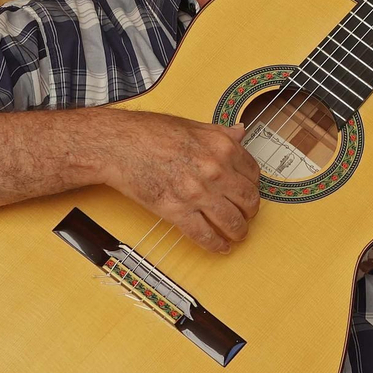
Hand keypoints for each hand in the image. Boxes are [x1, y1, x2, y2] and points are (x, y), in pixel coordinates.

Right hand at [100, 112, 260, 253]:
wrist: (119, 145)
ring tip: (238, 235)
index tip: (249, 191)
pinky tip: (220, 247)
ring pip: (232, 221)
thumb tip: (240, 131)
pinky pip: (205, 235)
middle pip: (248, 200)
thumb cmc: (150, 132)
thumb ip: (221, 133)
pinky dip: (216, 245)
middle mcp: (215, 170)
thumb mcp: (193, 125)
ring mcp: (197, 192)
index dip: (253, 186)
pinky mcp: (177, 211)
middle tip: (247, 215)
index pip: (253, 173)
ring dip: (239, 232)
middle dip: (250, 212)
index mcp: (222, 146)